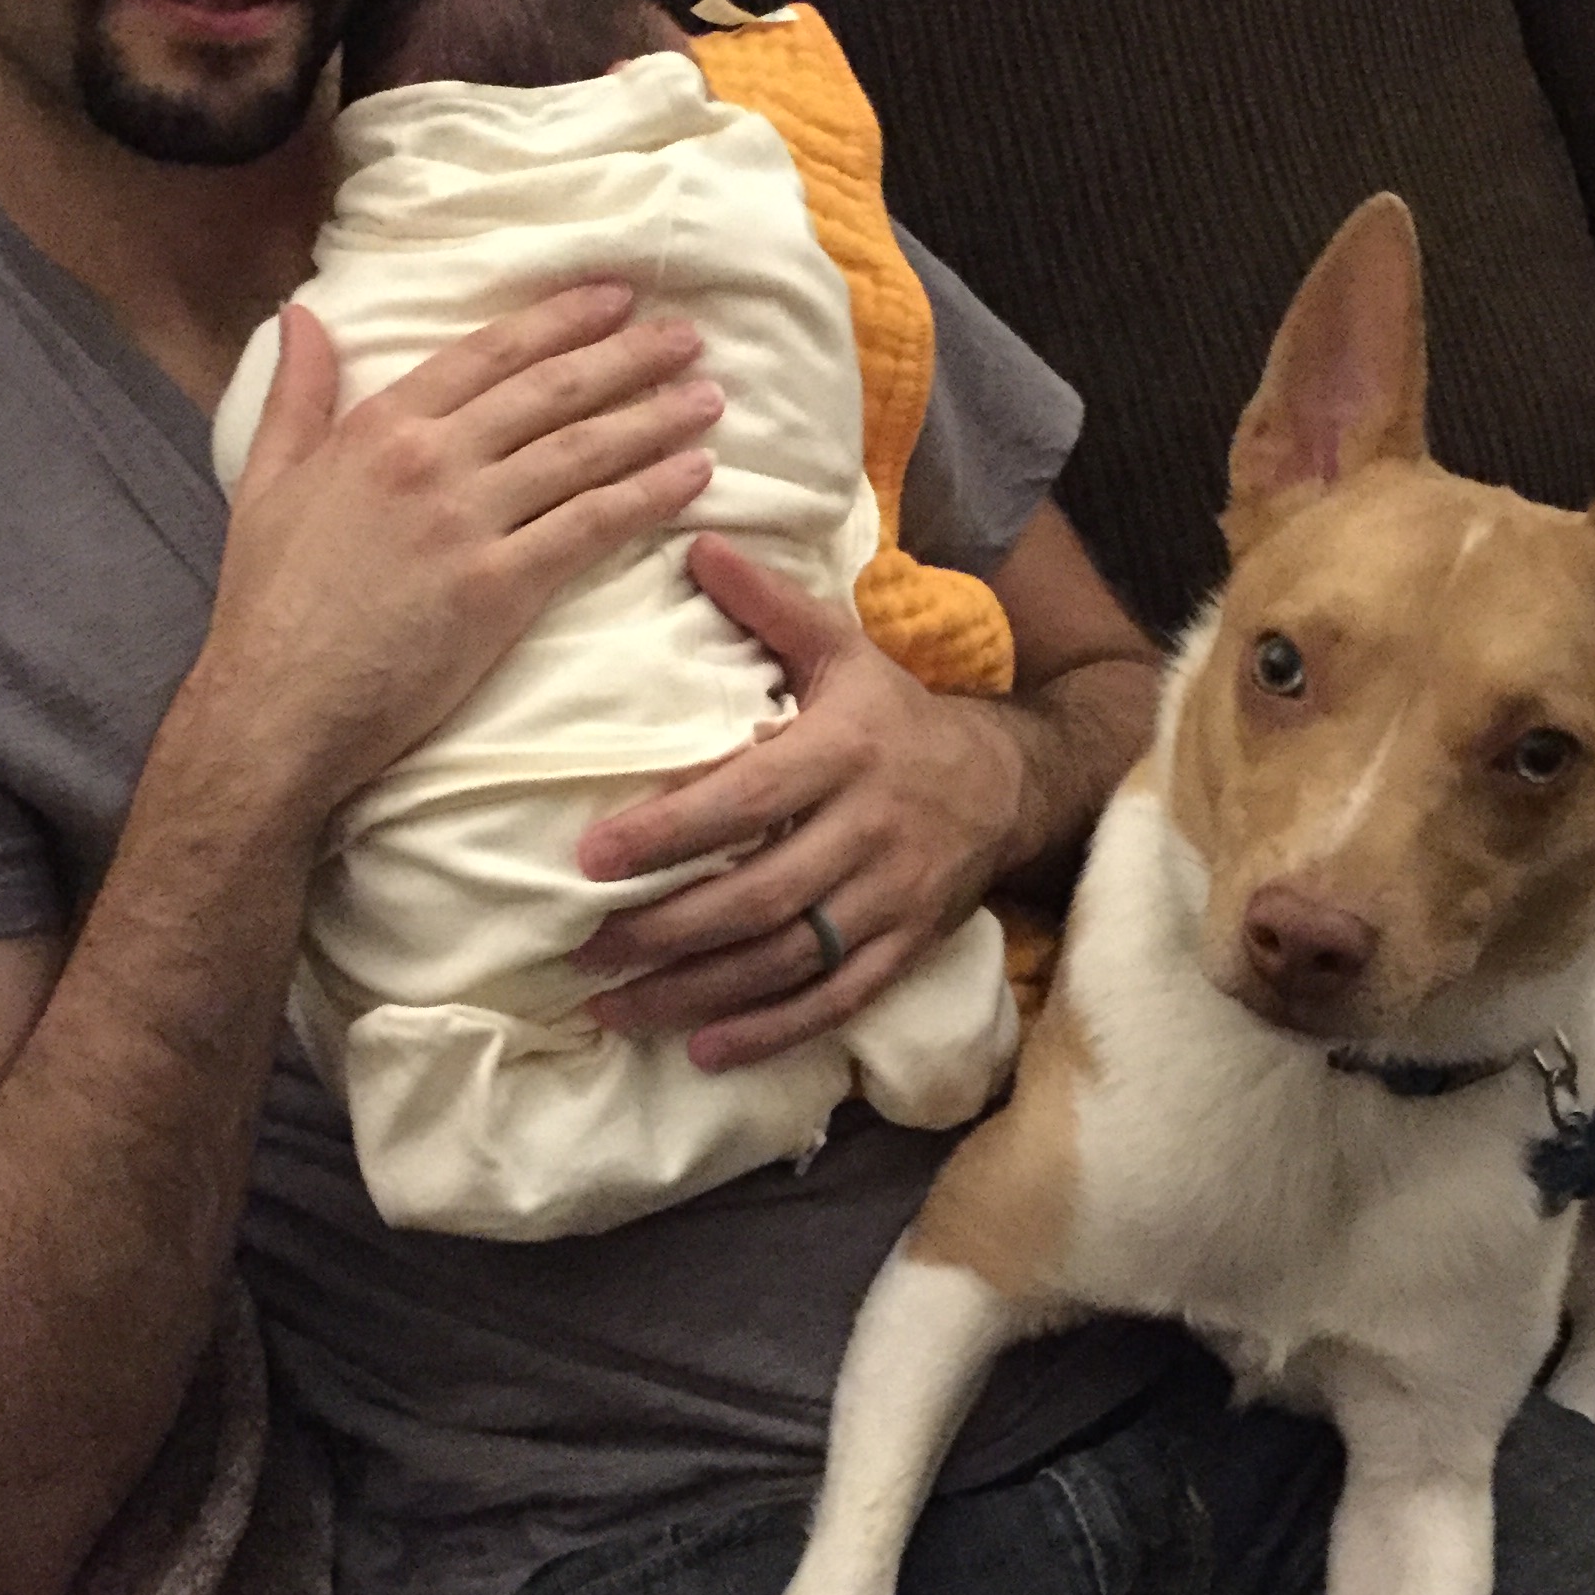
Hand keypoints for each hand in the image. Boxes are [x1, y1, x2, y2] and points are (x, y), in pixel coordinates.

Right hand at [193, 286, 721, 817]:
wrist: (275, 706)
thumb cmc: (268, 604)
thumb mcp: (265, 481)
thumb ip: (295, 395)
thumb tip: (301, 313)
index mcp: (378, 426)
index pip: (488, 353)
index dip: (560, 321)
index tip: (616, 299)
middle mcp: (430, 459)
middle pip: (550, 391)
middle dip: (627, 358)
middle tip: (687, 338)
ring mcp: (467, 522)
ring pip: (581, 451)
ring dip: (654, 420)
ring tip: (707, 399)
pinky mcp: (498, 588)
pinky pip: (589, 526)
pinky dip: (648, 496)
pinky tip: (693, 477)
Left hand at [572, 534, 1025, 1068]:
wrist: (1011, 783)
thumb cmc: (896, 715)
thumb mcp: (843, 650)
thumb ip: (768, 606)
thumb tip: (694, 544)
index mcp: (845, 750)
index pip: (746, 798)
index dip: (668, 832)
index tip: (590, 857)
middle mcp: (870, 830)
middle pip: (760, 896)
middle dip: (666, 929)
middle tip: (584, 948)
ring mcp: (890, 899)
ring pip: (786, 961)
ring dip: (695, 993)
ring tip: (612, 1006)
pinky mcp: (903, 950)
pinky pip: (833, 1003)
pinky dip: (767, 1033)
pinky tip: (700, 1050)